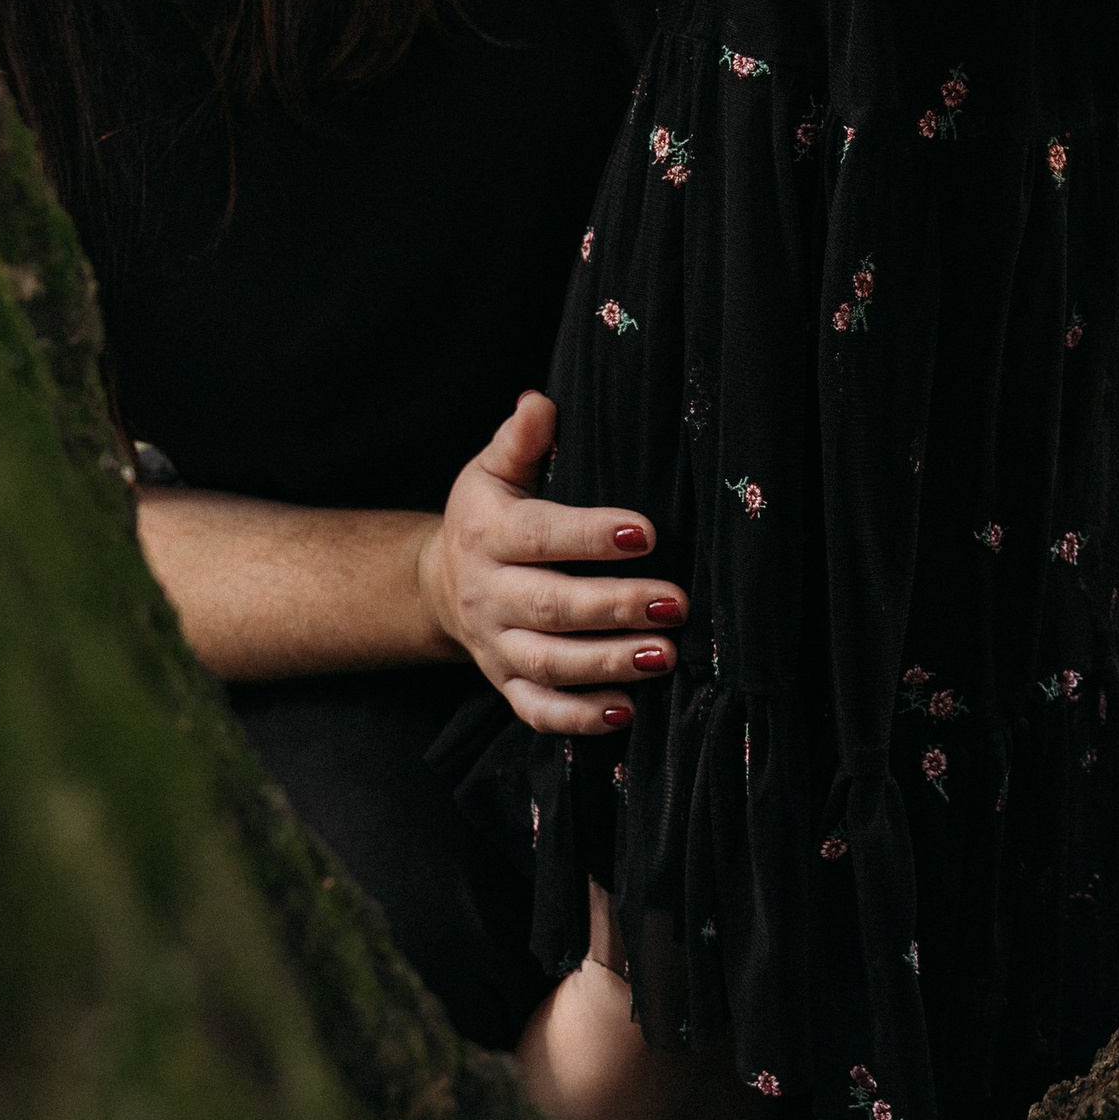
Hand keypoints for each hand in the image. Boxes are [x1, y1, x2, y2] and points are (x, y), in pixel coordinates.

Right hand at [416, 392, 682, 737]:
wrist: (441, 582)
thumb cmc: (488, 514)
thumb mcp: (493, 469)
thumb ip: (520, 440)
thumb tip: (540, 401)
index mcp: (488, 534)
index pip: (540, 535)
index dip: (590, 535)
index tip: (645, 533)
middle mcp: (488, 594)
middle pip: (552, 607)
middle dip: (615, 607)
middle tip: (676, 603)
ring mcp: (496, 645)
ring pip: (549, 663)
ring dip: (608, 664)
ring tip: (666, 656)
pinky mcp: (505, 684)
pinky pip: (537, 710)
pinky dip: (578, 718)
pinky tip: (625, 713)